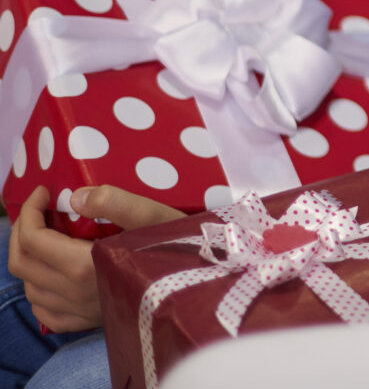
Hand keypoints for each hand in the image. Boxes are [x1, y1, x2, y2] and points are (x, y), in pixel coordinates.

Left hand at [8, 184, 185, 330]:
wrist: (198, 287)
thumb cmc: (180, 246)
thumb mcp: (153, 215)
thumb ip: (115, 201)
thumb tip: (75, 198)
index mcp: (84, 266)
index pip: (33, 239)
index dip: (29, 212)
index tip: (42, 192)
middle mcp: (74, 293)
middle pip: (22, 263)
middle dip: (22, 232)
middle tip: (39, 210)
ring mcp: (78, 312)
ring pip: (29, 288)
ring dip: (31, 259)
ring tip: (48, 238)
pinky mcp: (87, 323)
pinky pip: (44, 313)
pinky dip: (39, 292)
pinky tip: (53, 276)